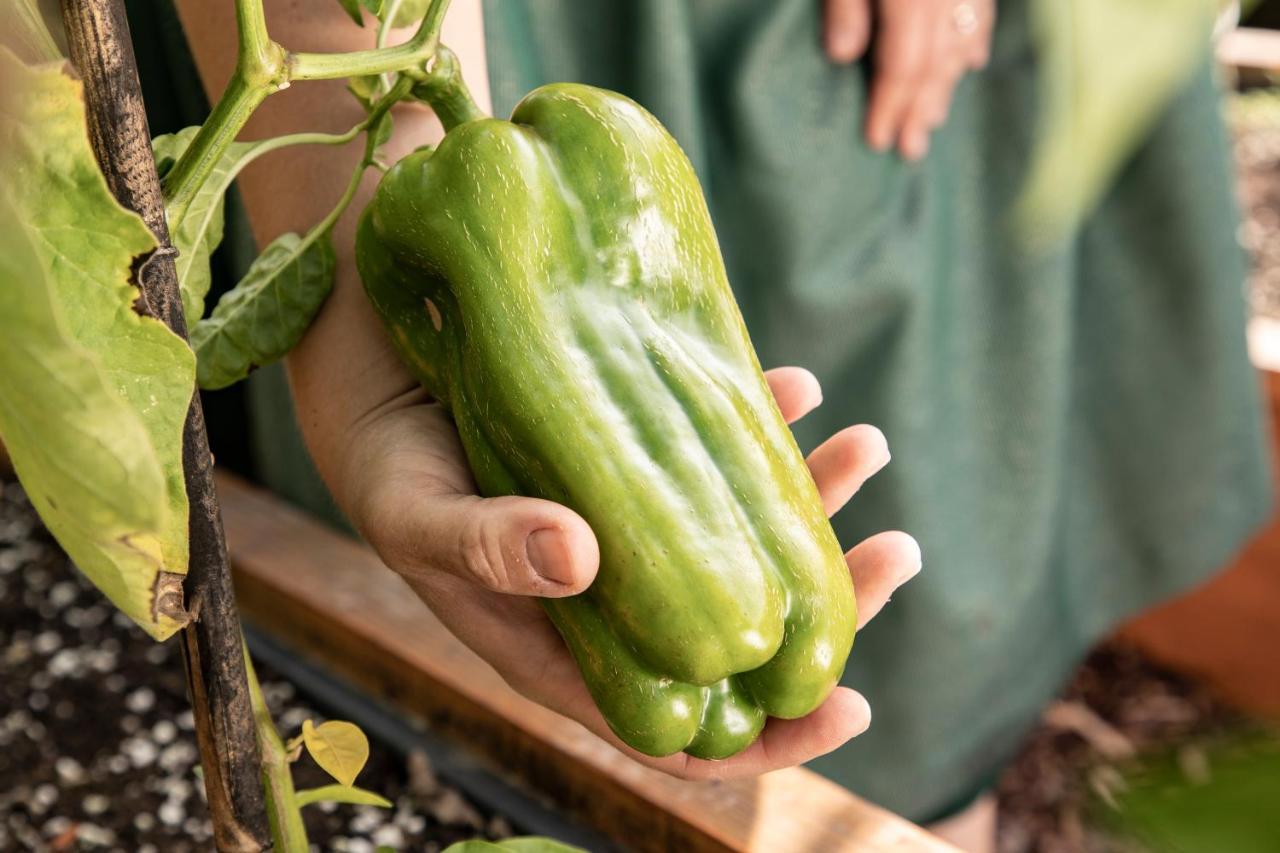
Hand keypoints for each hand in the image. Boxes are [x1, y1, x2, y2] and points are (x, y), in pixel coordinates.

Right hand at [336, 366, 920, 780]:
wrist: (370, 362)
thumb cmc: (382, 459)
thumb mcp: (417, 514)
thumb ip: (487, 547)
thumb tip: (579, 560)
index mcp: (565, 643)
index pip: (676, 722)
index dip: (765, 734)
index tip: (849, 708)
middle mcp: (614, 591)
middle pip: (735, 625)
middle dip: (824, 601)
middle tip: (896, 551)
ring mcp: (633, 518)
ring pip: (739, 532)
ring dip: (812, 496)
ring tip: (867, 442)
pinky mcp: (635, 447)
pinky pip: (711, 447)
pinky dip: (758, 420)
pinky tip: (796, 384)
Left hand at [824, 0, 994, 160]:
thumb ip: (845, 7)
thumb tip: (841, 56)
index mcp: (911, 0)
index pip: (902, 66)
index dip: (890, 106)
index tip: (878, 141)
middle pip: (935, 64)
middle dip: (920, 111)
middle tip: (911, 150)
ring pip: (961, 42)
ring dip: (946, 85)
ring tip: (934, 120)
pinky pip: (982, 11)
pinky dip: (975, 41)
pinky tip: (972, 63)